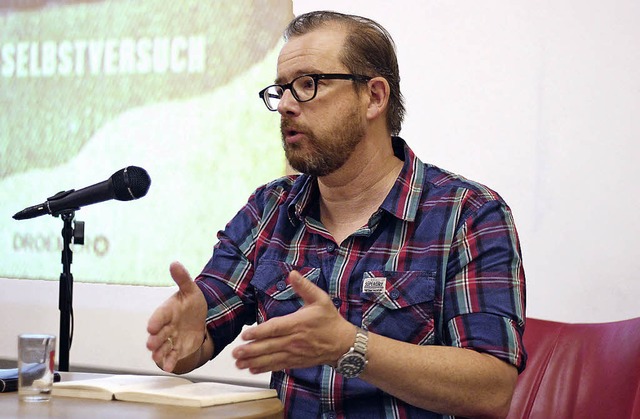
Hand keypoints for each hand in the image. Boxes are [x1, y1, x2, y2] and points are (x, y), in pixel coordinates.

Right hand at [146, 261, 206, 372]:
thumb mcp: (191, 290)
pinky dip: (170, 361)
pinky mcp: (178, 348)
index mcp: (167, 311)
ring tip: (158, 358)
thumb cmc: (191, 303)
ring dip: (160, 352)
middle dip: (154, 339)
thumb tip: (175, 263)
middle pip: (158, 334)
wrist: (199, 318)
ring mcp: (171, 339)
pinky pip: (173, 355)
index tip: (151, 326)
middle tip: (151, 344)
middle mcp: (166, 326)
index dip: (156, 321)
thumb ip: (183, 278)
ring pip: (163, 347)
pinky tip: (170, 367)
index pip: (159, 316)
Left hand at [232, 270, 355, 373]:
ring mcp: (295, 353)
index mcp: (298, 323)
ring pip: (271, 358)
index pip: (275, 328)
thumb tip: (292, 274)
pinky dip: (265, 368)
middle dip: (251, 350)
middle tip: (235, 352)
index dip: (259, 332)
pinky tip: (253, 369)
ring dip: (254, 361)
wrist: (343, 343)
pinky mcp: (296, 361)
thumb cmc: (330, 320)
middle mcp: (295, 340)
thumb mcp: (320, 299)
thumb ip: (304, 287)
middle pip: (269, 346)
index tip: (246, 335)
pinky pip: (278, 365)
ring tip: (239, 363)